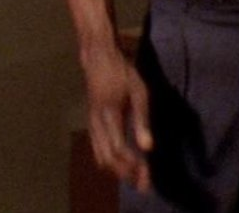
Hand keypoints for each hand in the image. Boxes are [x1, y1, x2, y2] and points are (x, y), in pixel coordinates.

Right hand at [83, 44, 152, 190]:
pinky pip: (97, 149)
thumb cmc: (122, 72)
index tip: (147, 173)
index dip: (132, 165)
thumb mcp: (138, 92)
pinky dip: (109, 161)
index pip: (119, 150)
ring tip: (136, 175)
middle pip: (107, 159)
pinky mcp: (90, 122)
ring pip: (100, 156)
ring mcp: (91, 123)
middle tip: (144, 181)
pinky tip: (123, 161)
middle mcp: (96, 122)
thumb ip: (142, 121)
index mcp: (110, 114)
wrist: (98, 58)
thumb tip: (148, 148)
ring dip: (117, 170)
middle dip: (125, 174)